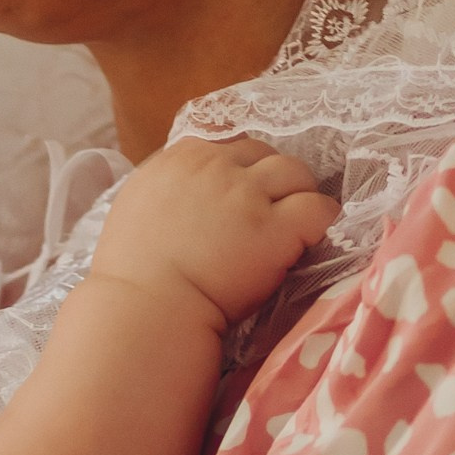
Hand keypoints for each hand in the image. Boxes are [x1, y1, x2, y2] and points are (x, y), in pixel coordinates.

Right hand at [93, 131, 335, 330]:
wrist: (147, 309)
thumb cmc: (134, 273)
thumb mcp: (139, 205)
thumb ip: (171, 185)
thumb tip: (193, 185)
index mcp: (181, 158)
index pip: (232, 145)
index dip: (243, 170)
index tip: (241, 197)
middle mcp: (216, 166)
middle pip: (266, 154)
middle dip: (272, 182)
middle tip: (270, 216)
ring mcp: (248, 195)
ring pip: (296, 173)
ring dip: (299, 197)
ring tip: (293, 227)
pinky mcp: (275, 227)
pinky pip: (319, 209)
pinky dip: (320, 222)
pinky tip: (307, 241)